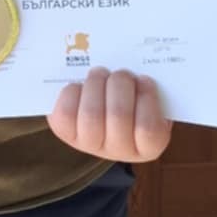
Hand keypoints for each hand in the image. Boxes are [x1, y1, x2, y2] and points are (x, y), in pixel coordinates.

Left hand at [48, 67, 171, 162]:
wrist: (105, 106)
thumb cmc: (135, 96)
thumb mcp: (149, 94)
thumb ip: (149, 85)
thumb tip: (140, 65)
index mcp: (149, 145)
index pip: (149, 129)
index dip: (146, 99)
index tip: (144, 78)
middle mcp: (120, 150)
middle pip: (119, 116)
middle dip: (120, 84)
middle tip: (121, 72)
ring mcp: (91, 144)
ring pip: (91, 114)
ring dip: (96, 84)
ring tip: (100, 73)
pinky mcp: (66, 132)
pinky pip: (66, 113)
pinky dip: (72, 92)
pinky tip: (80, 84)